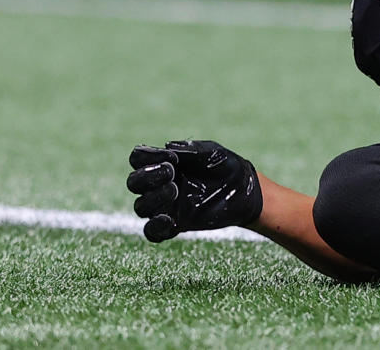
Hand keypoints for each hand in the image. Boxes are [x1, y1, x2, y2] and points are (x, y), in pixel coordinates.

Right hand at [126, 140, 262, 241]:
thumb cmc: (226, 166)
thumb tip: (166, 146)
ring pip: (141, 206)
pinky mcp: (176, 224)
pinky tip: (167, 219)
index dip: (145, 156)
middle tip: (171, 172)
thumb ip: (190, 149)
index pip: (138, 158)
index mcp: (164, 162)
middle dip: (146, 177)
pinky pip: (153, 232)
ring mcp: (167, 205)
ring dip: (152, 198)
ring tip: (175, 189)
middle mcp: (160, 184)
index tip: (170, 156)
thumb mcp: (211, 152)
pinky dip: (154, 227)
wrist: (245, 190)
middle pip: (134, 182)